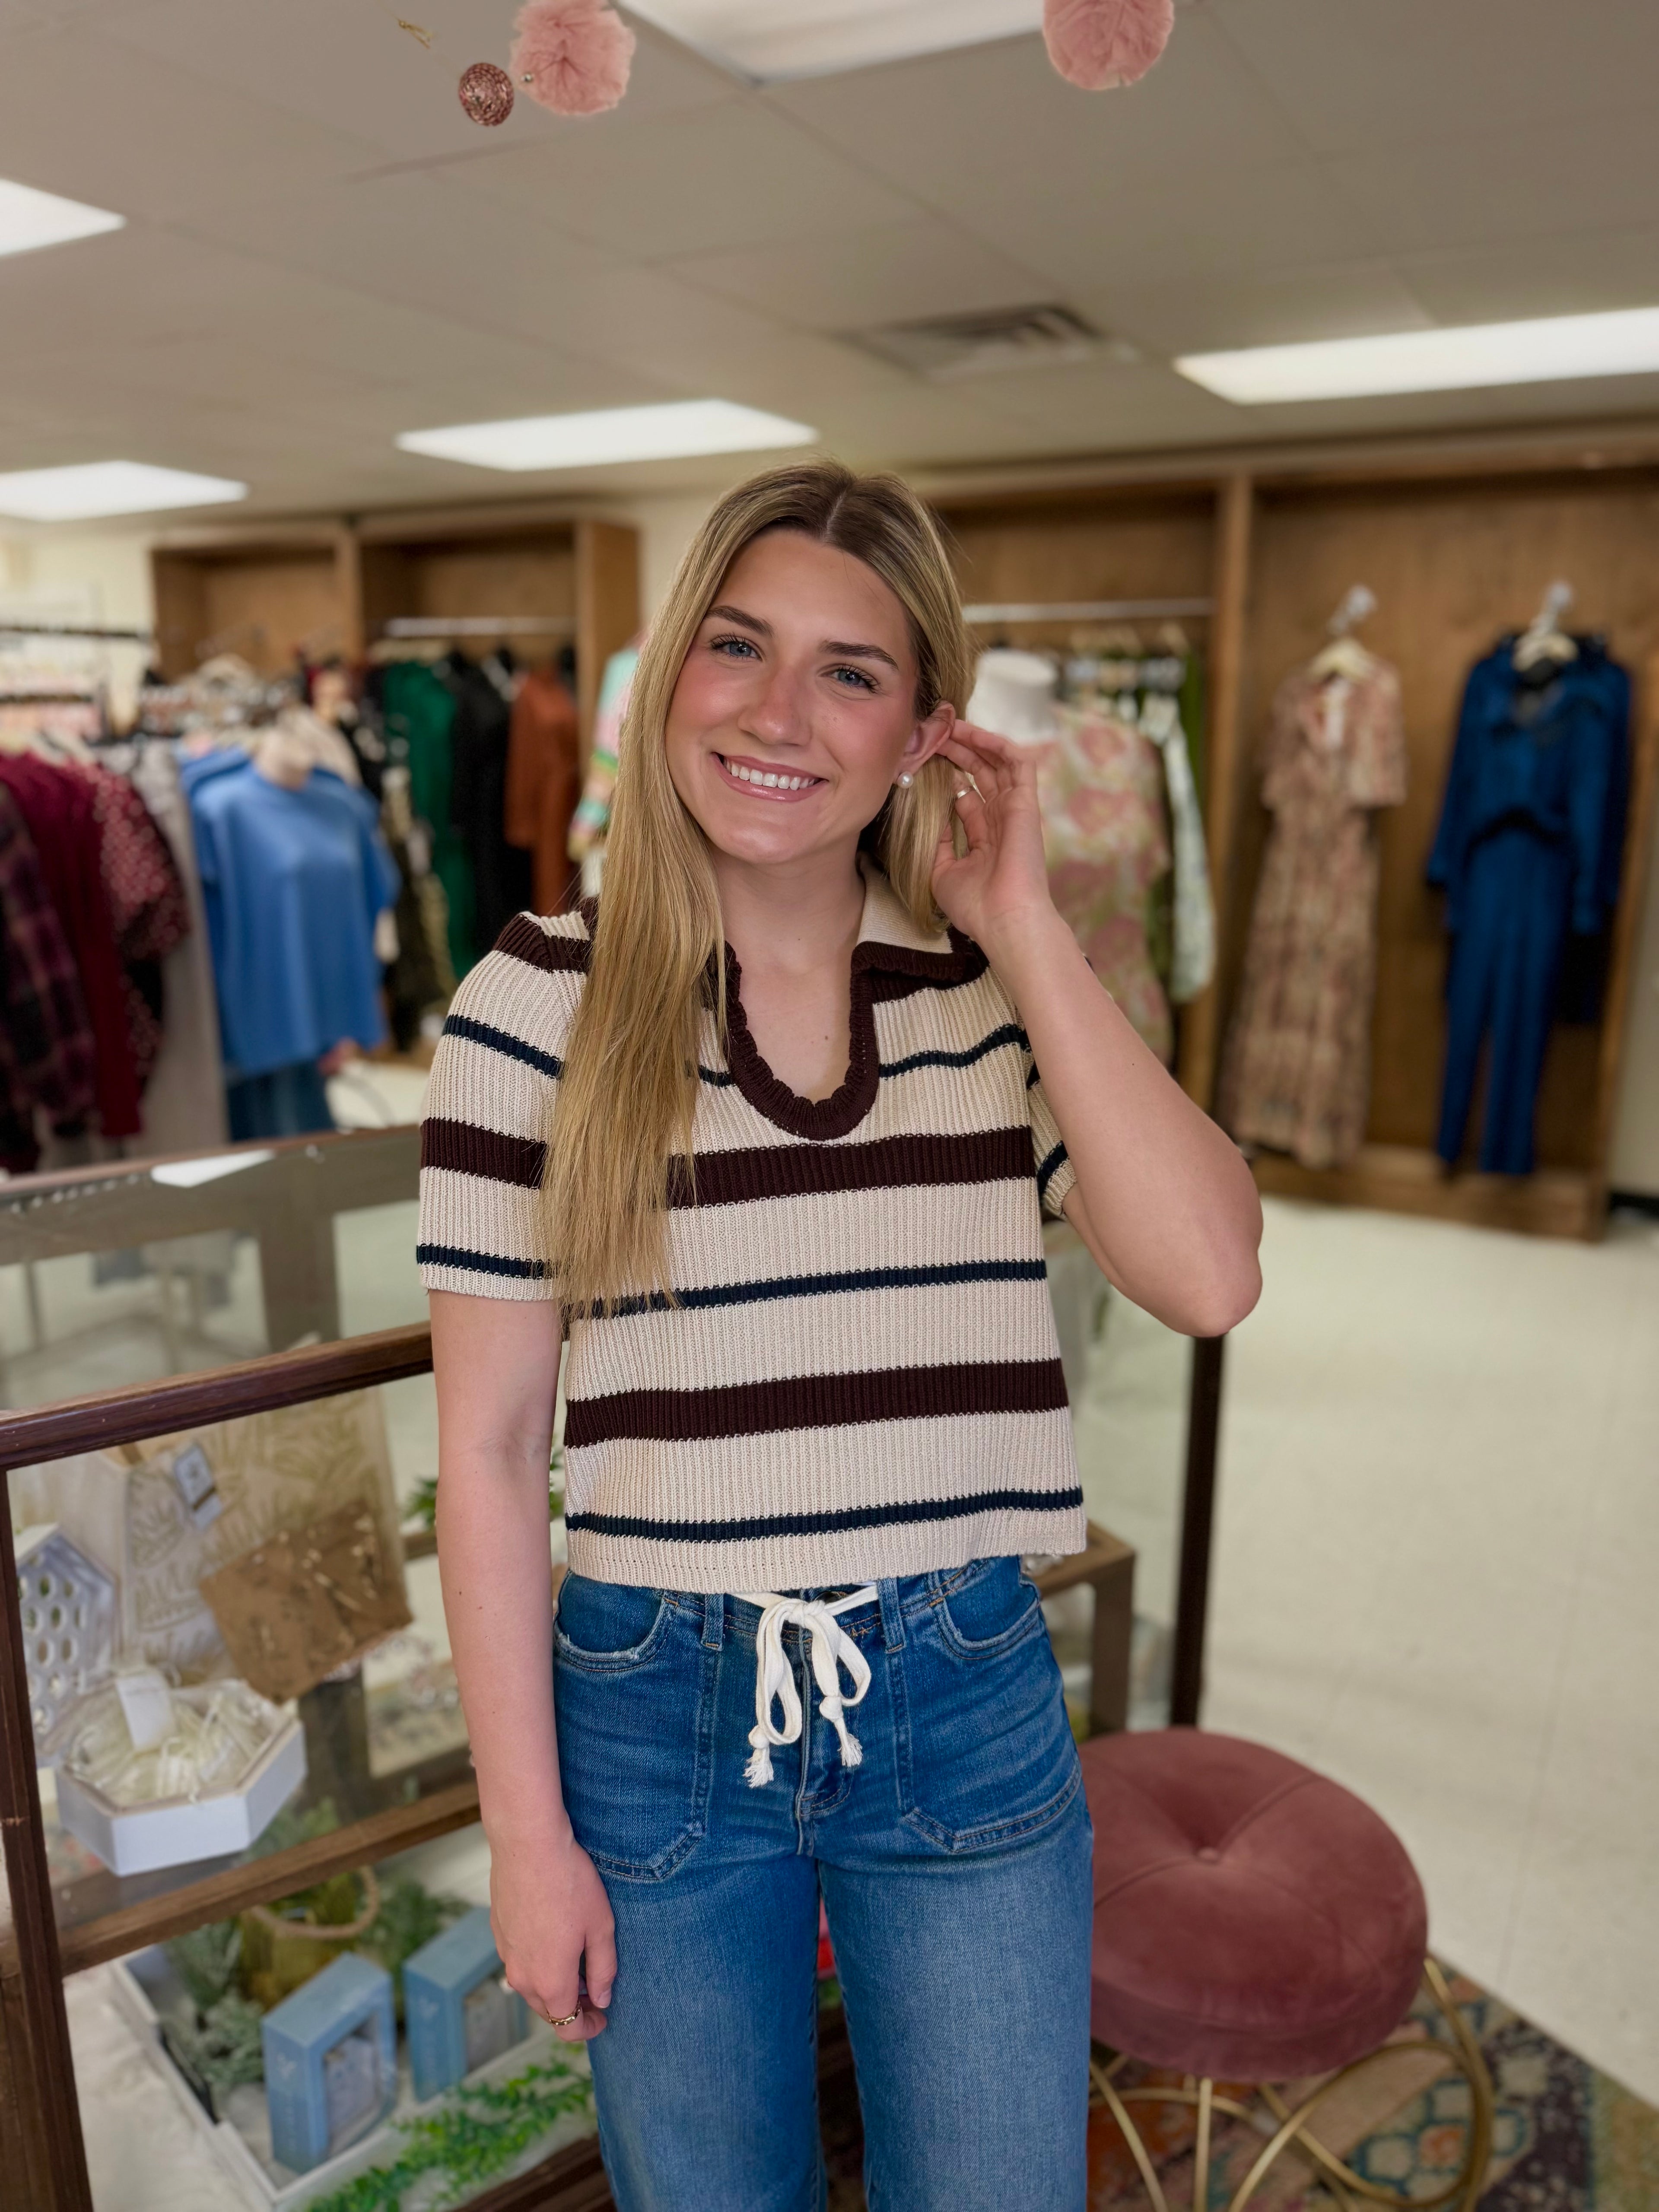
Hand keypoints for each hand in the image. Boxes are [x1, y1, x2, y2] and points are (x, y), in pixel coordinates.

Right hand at [490, 1822, 615, 2042]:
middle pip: (548, 2010)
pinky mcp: (498, 1934)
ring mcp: (505, 1956)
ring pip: (532, 1987)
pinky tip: (555, 1936)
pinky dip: (538, 1963)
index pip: (567, 2026)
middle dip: (573, 2007)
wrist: (528, 1844)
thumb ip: (603, 1970)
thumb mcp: (600, 1926)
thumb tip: (601, 1999)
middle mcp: (522, 1977)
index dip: (588, 2028)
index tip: (603, 2016)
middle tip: (595, 1988)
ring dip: (554, 1985)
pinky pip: (520, 1962)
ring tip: (578, 1960)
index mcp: (550, 1982)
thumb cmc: (570, 1883)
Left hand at [930, 721, 1056, 957]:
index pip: (966, 797)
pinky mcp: (1027, 803)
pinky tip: (973, 734)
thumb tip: (933, 815)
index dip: (947, 776)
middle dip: (958, 752)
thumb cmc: (975, 906)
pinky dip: (997, 745)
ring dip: (975, 742)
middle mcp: (1001, 821)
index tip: (923, 761)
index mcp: (985, 838)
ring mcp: (1015, 810)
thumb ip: (938, 842)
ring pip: (998, 763)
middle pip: (981, 775)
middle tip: (934, 734)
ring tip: (949, 725)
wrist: (1004, 919)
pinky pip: (1018, 762)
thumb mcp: (942, 872)